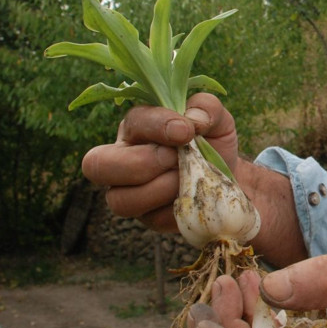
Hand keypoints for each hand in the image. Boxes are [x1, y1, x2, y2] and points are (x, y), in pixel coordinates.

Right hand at [81, 93, 238, 232]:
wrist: (229, 175)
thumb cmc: (214, 139)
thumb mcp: (216, 118)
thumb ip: (207, 107)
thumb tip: (194, 118)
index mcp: (137, 127)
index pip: (132, 123)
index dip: (157, 125)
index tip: (187, 131)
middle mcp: (123, 158)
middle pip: (97, 164)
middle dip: (142, 162)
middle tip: (176, 158)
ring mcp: (131, 192)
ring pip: (119, 200)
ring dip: (160, 189)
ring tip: (187, 178)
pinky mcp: (149, 218)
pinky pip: (153, 220)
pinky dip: (178, 208)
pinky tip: (194, 195)